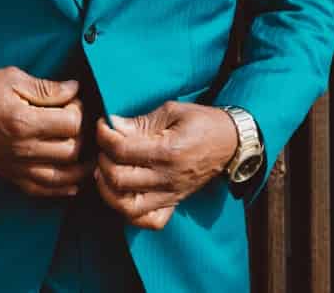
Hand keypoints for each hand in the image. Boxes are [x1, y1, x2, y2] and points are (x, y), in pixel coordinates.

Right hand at [0, 66, 89, 198]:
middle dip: (83, 135)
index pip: (72, 123)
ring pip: (64, 176)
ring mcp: (17, 166)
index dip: (79, 109)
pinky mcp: (12, 175)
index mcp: (24, 121)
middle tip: (78, 122)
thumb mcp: (14, 79)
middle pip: (72, 150)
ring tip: (89, 153)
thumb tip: (75, 90)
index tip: (73, 101)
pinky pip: (43, 190)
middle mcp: (23, 148)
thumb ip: (48, 88)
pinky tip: (73, 179)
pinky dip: (63, 188)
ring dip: (81, 166)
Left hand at [93, 102, 239, 229]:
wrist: (231, 142)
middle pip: (119, 179)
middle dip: (102, 160)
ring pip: (127, 207)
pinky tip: (123, 195)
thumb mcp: (172, 111)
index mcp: (168, 151)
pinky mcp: (174, 203)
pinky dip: (130, 214)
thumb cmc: (202, 122)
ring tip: (106, 171)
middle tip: (104, 147)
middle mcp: (168, 178)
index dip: (104, 135)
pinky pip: (149, 221)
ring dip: (109, 190)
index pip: (121, 150)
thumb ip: (141, 121)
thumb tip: (112, 124)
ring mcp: (171, 194)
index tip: (103, 125)